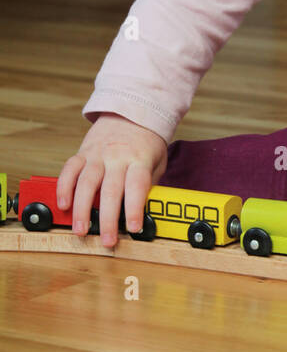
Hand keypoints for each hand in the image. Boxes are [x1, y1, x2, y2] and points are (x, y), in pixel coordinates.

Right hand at [56, 113, 168, 247]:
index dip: (134, 208)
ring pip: (86, 183)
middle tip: (107, 240)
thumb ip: (149, 184)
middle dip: (108, 219)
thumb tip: (146, 211)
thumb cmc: (146, 142)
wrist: (131, 112)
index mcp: (138, 159)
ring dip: (81, 209)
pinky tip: (63, 204)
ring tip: (80, 229)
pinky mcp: (83, 152)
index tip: (134, 228)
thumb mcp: (157, 161)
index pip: (137, 186)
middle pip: (110, 190)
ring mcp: (97, 154)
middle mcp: (117, 157)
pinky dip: (64, 187)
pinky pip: (70, 169)